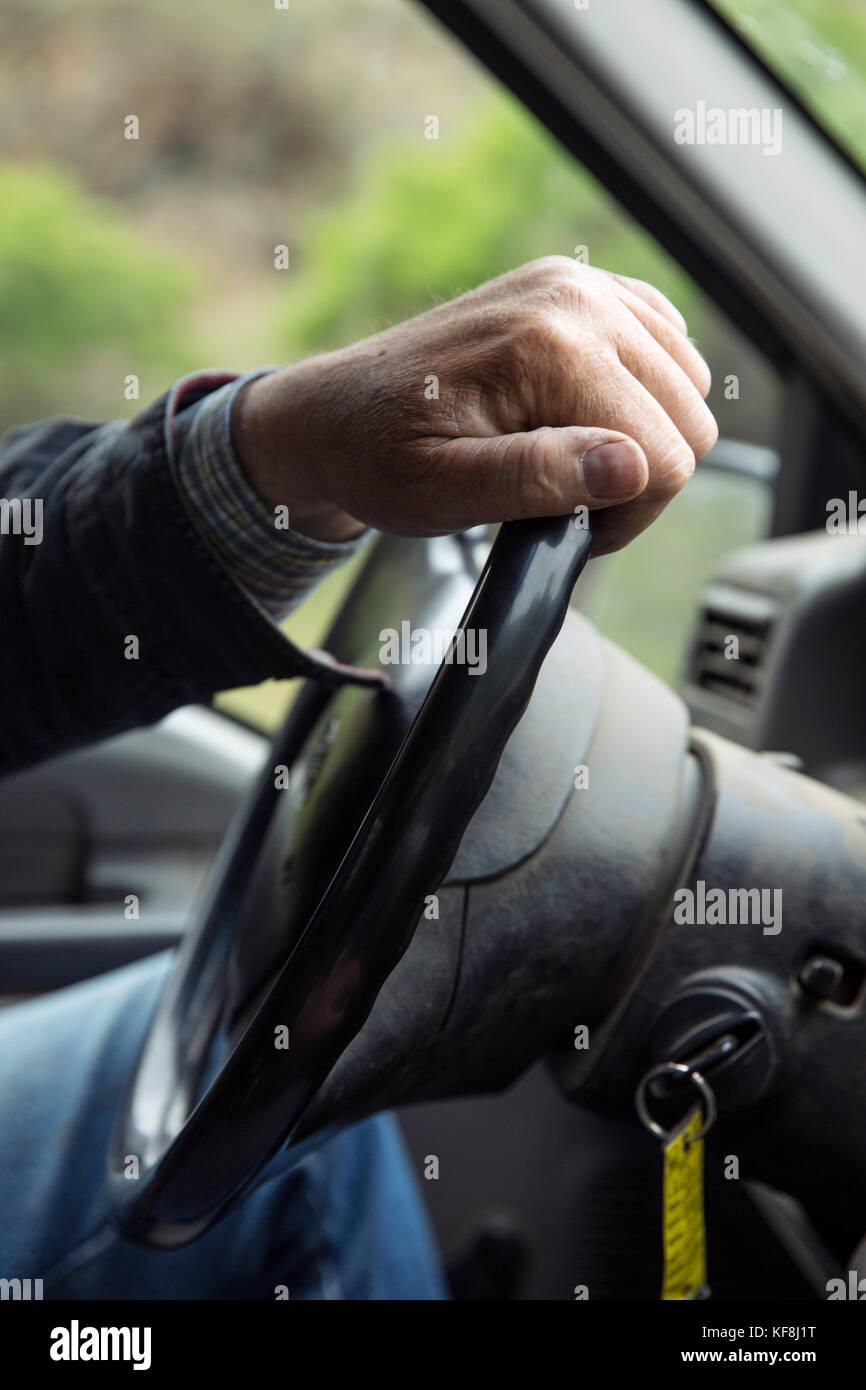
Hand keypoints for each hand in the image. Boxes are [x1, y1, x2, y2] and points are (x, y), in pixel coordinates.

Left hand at [231, 256, 716, 555]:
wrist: (334, 412)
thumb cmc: (378, 459)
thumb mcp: (441, 492)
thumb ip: (535, 479)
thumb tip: (631, 466)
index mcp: (549, 346)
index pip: (666, 456)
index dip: (627, 516)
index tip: (569, 532)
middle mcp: (576, 298)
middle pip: (688, 418)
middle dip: (639, 480)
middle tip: (565, 504)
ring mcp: (580, 283)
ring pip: (687, 385)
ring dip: (643, 438)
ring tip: (569, 465)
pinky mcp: (579, 287)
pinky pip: (666, 345)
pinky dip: (642, 394)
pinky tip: (584, 420)